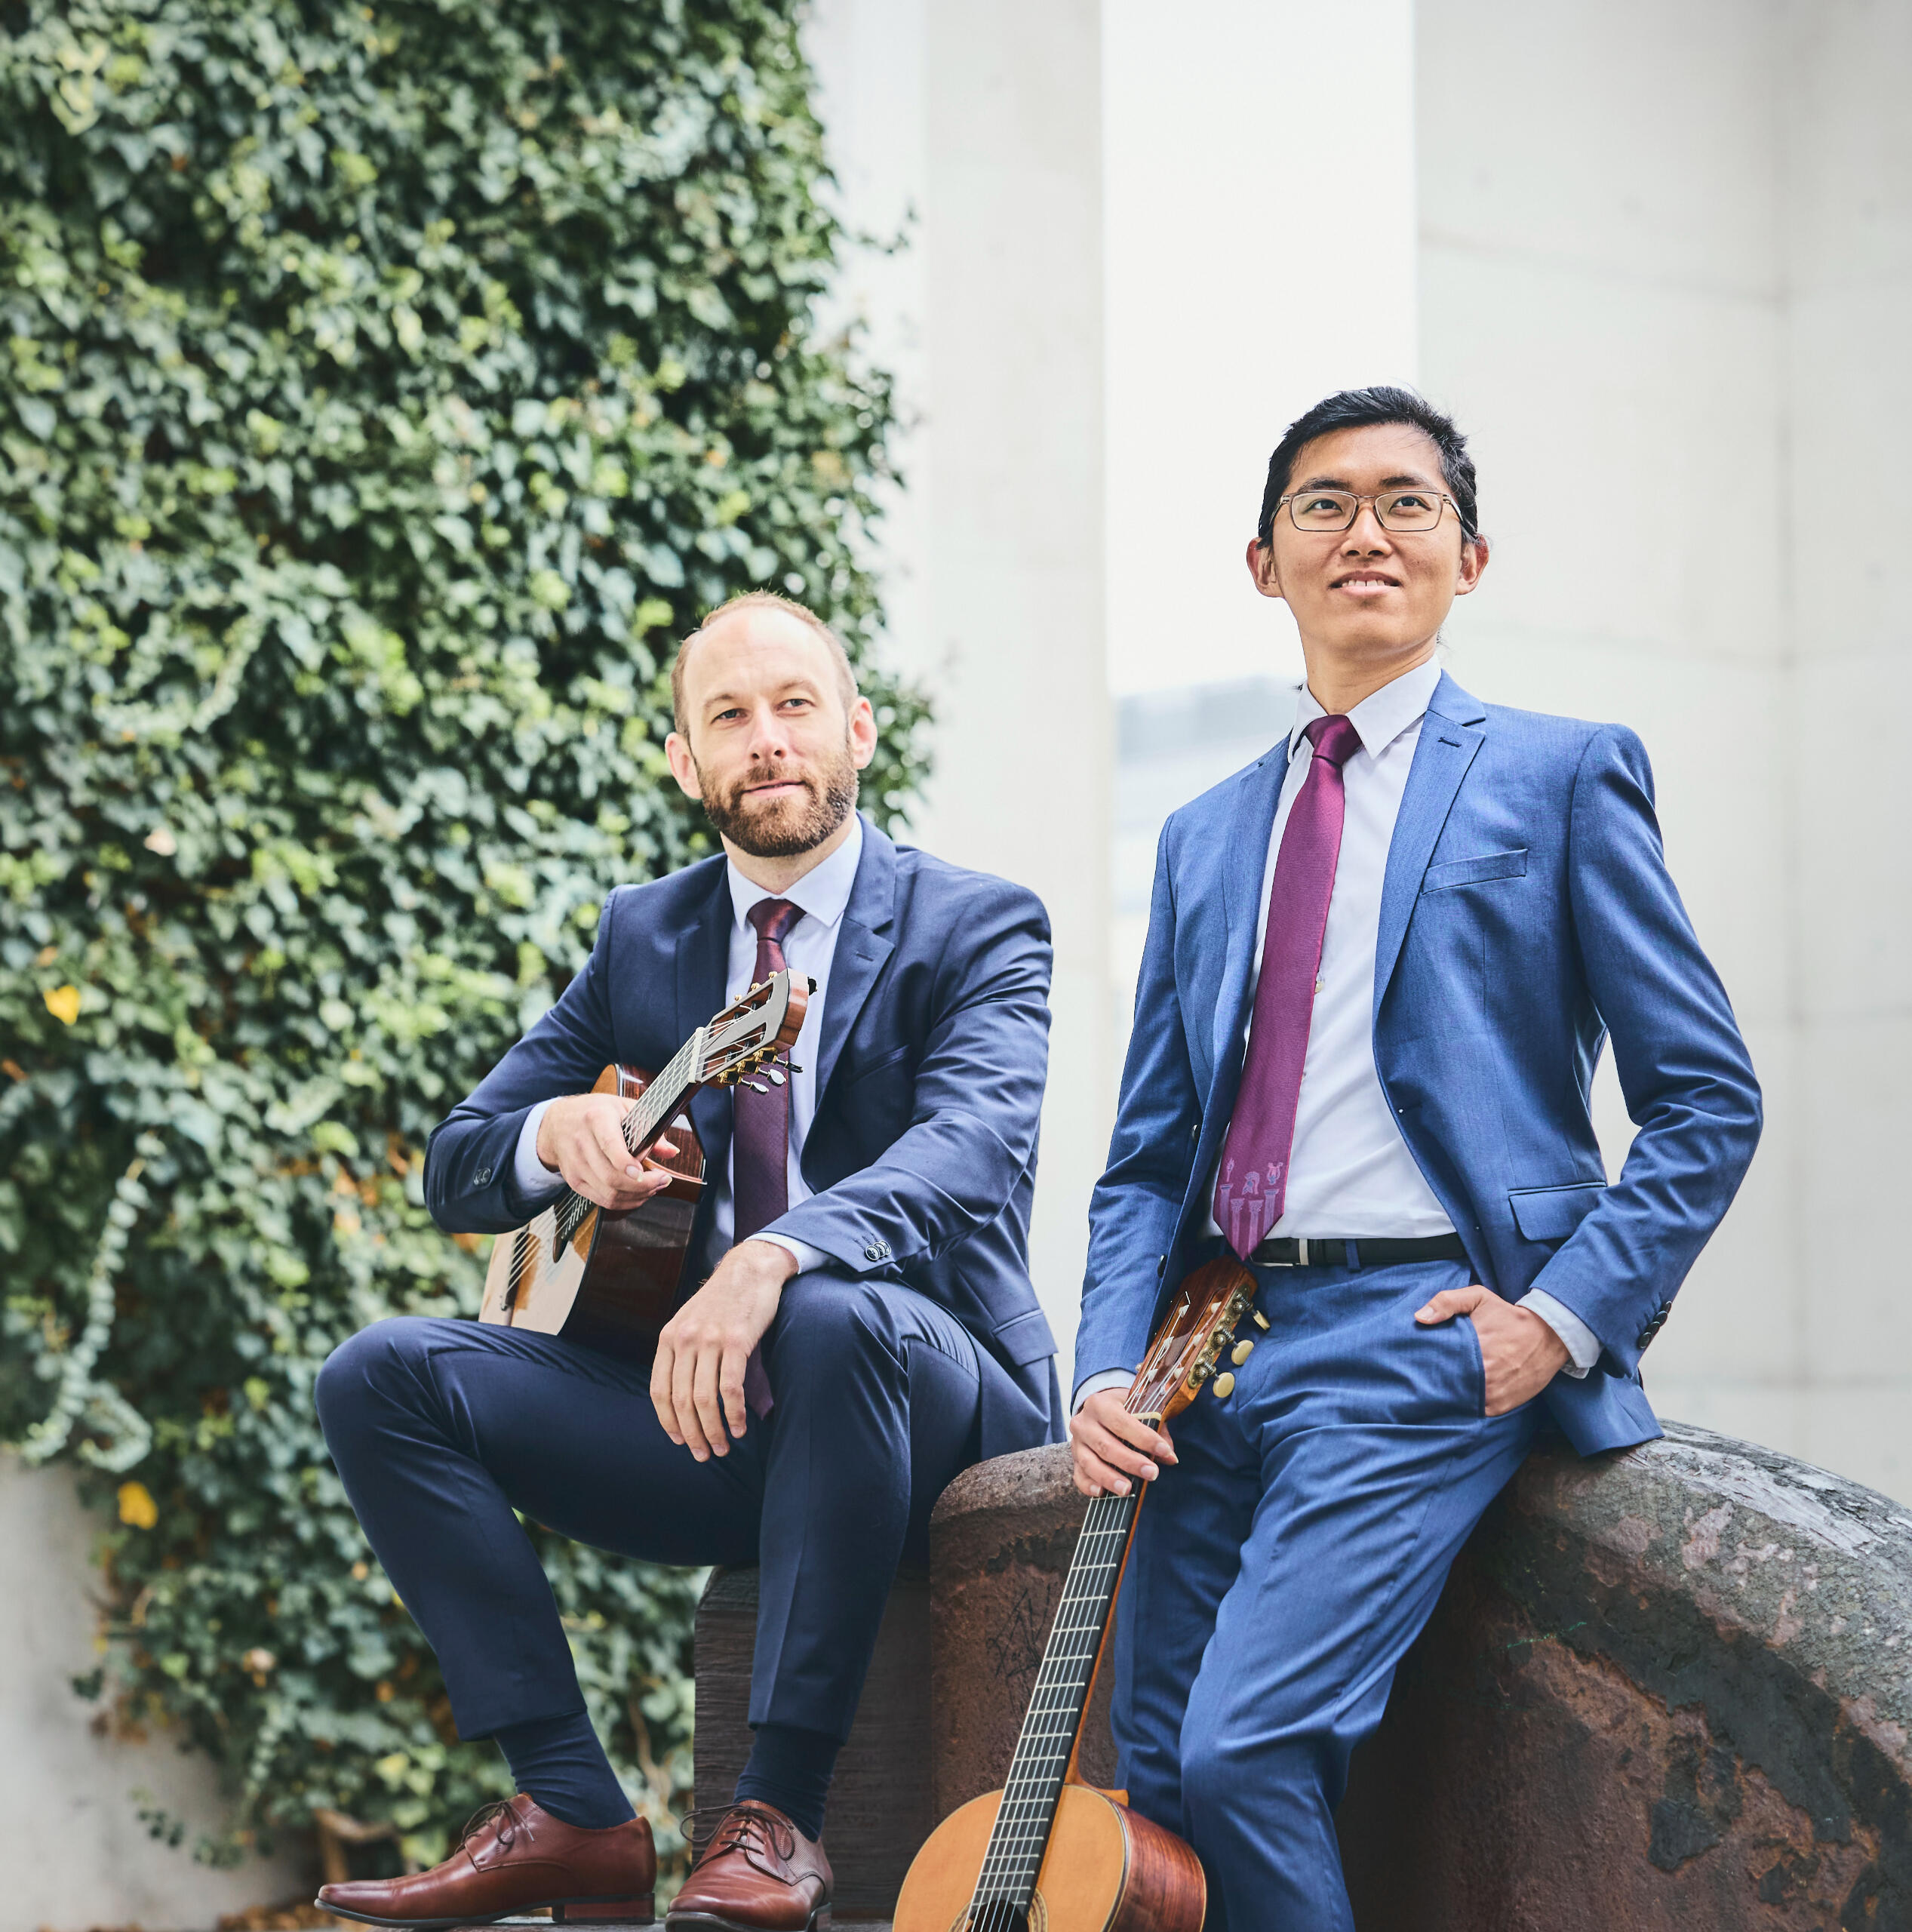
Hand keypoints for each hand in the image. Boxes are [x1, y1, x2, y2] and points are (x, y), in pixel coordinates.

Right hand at [536, 1093, 678, 1211]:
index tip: (643, 1172)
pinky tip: (637, 1193)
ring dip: (636, 1196)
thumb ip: (649, 1127)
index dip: (627, 1164)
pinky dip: (624, 1202)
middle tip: (662, 1181)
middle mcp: (582, 1142)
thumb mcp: (624, 1107)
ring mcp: (576, 1165)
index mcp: (596, 1118)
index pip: (610, 1146)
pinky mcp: (573, 1181)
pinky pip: (602, 1200)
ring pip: (608, 1193)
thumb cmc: (594, 1112)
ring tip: (654, 1187)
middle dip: (643, 1186)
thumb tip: (671, 1151)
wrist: (557, 1123)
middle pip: (611, 1177)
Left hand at [650, 1239, 797, 1459]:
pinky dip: (733, 1413)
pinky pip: (730, 1388)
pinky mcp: (736, 1340)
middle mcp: (685, 1339)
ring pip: (704, 1400)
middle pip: (681, 1401)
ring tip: (724, 1447)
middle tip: (704, 1454)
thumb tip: (684, 1398)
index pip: (659, 1390)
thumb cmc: (724, 1301)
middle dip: (692, 1435)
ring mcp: (709, 1339)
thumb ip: (683, 1353)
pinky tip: (740, 1426)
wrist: (751, 1268)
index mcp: (669, 1337)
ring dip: (714, 1431)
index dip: (668, 1422)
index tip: (680, 1441)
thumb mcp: (691, 1321)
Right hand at [1069, 1388, 1177, 1497]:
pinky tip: (1102, 1493)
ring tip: (1128, 1490)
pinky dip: (1089, 1486)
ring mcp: (1076, 1442)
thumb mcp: (1140, 1409)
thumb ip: (1156, 1430)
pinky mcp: (1075, 1459)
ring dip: (1109, 1478)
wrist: (1099, 1407)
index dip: (1144, 1438)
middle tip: (1152, 1473)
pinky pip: (1079, 1475)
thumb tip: (1170, 1457)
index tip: (1164, 1451)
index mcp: (1100, 1404)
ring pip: (1090, 1463)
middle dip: (1130, 1462)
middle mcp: (1084, 1422)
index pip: (1122, 1422)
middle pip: (1105, 1445)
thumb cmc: (1125, 1409)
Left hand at [1414, 1282, 1567, 1414]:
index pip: (1435, 1363)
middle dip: (1434, 1380)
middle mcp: (1482, 1375)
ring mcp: (1491, 1394)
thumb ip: (1447, 1302)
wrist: (1550, 1336)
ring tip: (1444, 1384)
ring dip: (1451, 1394)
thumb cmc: (1509, 1316)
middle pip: (1445, 1384)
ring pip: (1459, 1400)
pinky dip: (1467, 1404)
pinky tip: (1462, 1393)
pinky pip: (1475, 1410)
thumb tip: (1419, 1318)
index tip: (1418, 1361)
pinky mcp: (1500, 1406)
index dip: (1424, 1363)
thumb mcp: (1479, 1298)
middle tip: (1427, 1374)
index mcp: (1471, 1348)